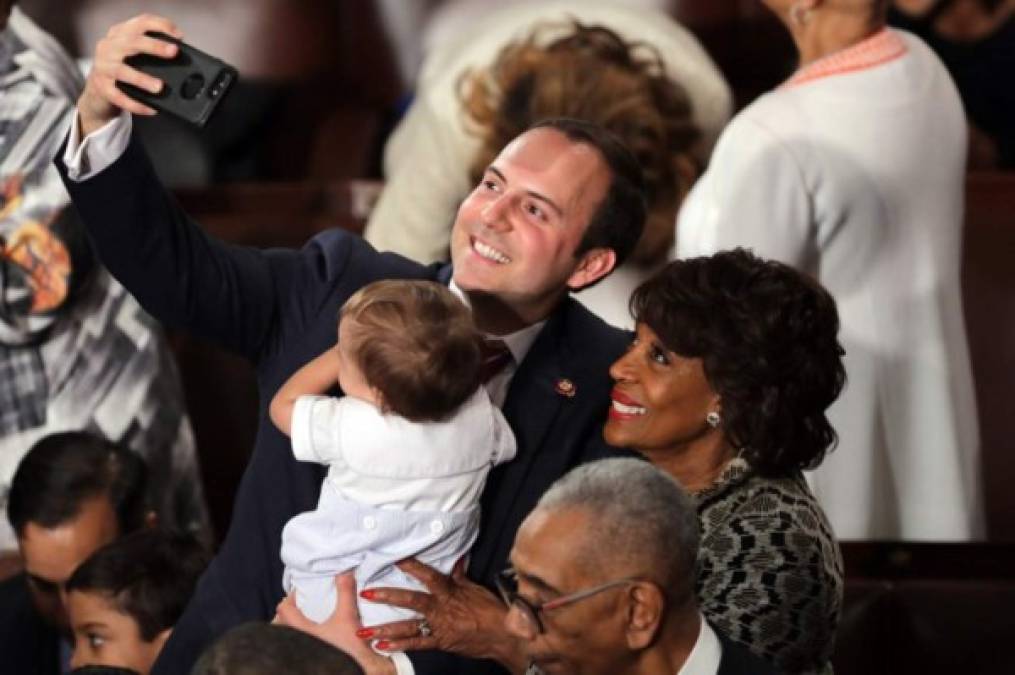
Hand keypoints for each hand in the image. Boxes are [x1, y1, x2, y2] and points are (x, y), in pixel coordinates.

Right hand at [78, 14, 182, 134]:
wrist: (97, 92)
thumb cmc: (122, 68)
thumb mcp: (133, 53)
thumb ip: (151, 48)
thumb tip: (180, 53)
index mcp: (119, 34)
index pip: (140, 22)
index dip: (160, 25)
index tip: (178, 35)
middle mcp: (108, 47)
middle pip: (131, 42)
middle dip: (154, 46)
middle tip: (173, 52)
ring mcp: (103, 67)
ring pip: (122, 71)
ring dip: (142, 79)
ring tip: (159, 87)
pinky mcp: (102, 88)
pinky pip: (119, 97)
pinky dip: (136, 104)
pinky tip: (151, 109)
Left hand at [275, 573, 395, 674]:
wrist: (361, 673)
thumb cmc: (349, 651)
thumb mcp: (348, 617)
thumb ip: (345, 593)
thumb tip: (345, 572)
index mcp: (301, 631)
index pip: (284, 609)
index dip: (291, 597)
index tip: (301, 592)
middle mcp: (297, 644)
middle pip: (281, 625)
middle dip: (289, 615)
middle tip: (302, 606)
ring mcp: (302, 654)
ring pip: (290, 638)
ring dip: (296, 629)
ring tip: (309, 622)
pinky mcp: (310, 661)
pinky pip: (299, 648)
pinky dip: (305, 641)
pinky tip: (319, 639)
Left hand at [359, 558, 524, 669]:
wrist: (503, 635)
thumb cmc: (491, 609)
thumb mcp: (475, 588)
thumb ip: (460, 576)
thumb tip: (456, 557)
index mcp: (450, 591)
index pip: (428, 575)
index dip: (412, 566)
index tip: (395, 557)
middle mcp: (441, 608)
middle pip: (411, 600)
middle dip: (387, 596)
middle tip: (366, 593)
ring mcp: (440, 627)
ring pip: (408, 626)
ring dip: (385, 628)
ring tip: (363, 631)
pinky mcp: (441, 642)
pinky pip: (417, 644)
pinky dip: (399, 645)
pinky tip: (381, 646)